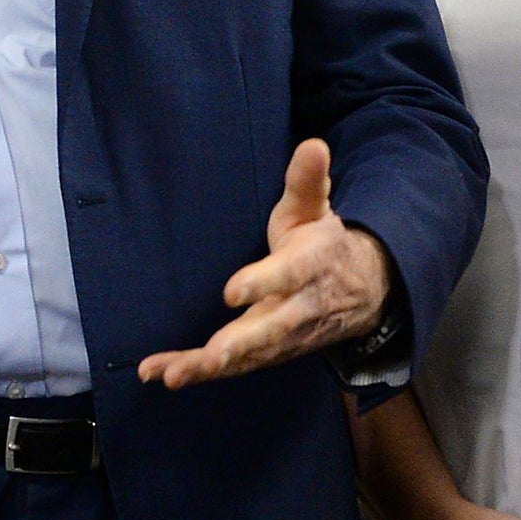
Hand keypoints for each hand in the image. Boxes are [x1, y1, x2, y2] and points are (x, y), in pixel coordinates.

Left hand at [139, 139, 387, 388]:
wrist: (362, 292)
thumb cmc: (321, 243)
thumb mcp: (316, 209)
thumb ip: (307, 181)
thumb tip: (313, 144)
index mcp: (308, 267)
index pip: (286, 276)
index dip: (261, 283)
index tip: (231, 292)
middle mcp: (297, 308)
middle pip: (269, 330)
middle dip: (238, 345)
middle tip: (210, 357)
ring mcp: (283, 337)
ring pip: (248, 357)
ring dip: (209, 367)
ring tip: (172, 375)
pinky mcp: (267, 353)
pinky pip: (232, 367)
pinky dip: (197, 372)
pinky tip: (158, 374)